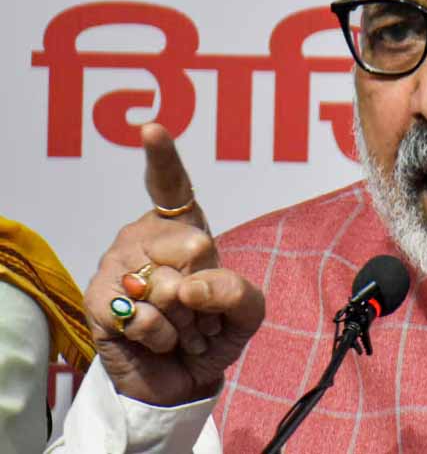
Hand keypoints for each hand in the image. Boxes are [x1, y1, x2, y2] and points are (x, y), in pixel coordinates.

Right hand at [83, 124, 264, 405]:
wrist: (182, 378)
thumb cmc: (213, 331)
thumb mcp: (246, 312)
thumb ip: (237, 292)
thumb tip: (192, 286)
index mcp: (182, 228)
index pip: (172, 186)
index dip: (162, 157)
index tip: (151, 129)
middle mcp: (144, 236)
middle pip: (193, 246)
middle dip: (208, 291)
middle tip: (200, 311)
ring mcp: (117, 265)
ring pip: (169, 287)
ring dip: (187, 321)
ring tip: (179, 328)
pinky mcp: (98, 300)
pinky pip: (146, 316)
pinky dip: (164, 337)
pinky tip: (158, 339)